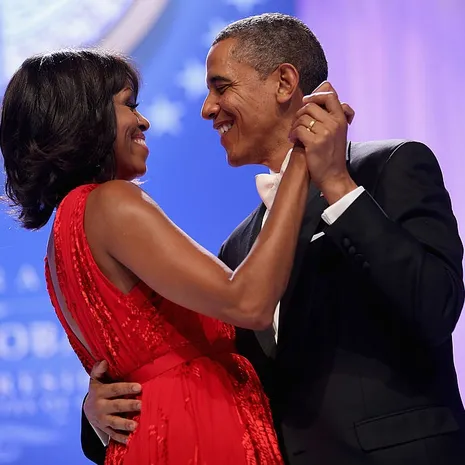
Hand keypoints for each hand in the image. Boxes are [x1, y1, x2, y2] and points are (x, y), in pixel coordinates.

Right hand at [83, 361, 141, 443]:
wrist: (88, 409)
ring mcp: (102, 420)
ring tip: (136, 425)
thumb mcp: (96, 380)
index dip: (126, 388)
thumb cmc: (98, 390)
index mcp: (99, 392)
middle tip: (141, 405)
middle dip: (129, 405)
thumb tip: (103, 361)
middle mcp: (100, 406)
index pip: (114, 389)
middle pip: (116, 406)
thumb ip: (98, 370)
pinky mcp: (105, 429)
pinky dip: (121, 438)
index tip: (139, 387)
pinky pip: (113, 434)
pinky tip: (130, 440)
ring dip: (125, 424)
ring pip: (114, 422)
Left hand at [289, 81, 356, 203]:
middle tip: (298, 124)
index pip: (329, 95)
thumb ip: (331, 112)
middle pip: (310, 105)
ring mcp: (325, 133)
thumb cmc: (332, 153)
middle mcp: (335, 123)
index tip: (307, 103)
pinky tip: (294, 140)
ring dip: (295, 125)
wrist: (333, 176)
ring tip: (295, 134)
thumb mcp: (338, 130)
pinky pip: (298, 129)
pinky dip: (293, 134)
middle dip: (300, 113)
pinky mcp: (314, 143)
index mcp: (341, 119)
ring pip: (302, 117)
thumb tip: (325, 87)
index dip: (315, 95)